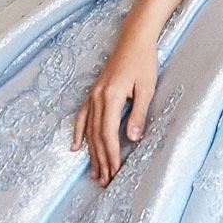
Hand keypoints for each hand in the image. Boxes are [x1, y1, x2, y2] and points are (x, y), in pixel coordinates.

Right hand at [79, 24, 160, 183]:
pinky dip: (78, 133)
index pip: (109, 134)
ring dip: (91, 153)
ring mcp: (92, 95)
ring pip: (88, 130)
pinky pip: (81, 117)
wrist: (133, 40)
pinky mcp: (93, 93)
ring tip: (94, 173)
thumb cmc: (143, 63)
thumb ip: (139, 114)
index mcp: (111, 97)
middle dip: (101, 161)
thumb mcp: (146, 89)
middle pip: (97, 136)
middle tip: (105, 182)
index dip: (112, 155)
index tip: (115, 172)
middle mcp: (97, 98)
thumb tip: (133, 139)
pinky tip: (75, 147)